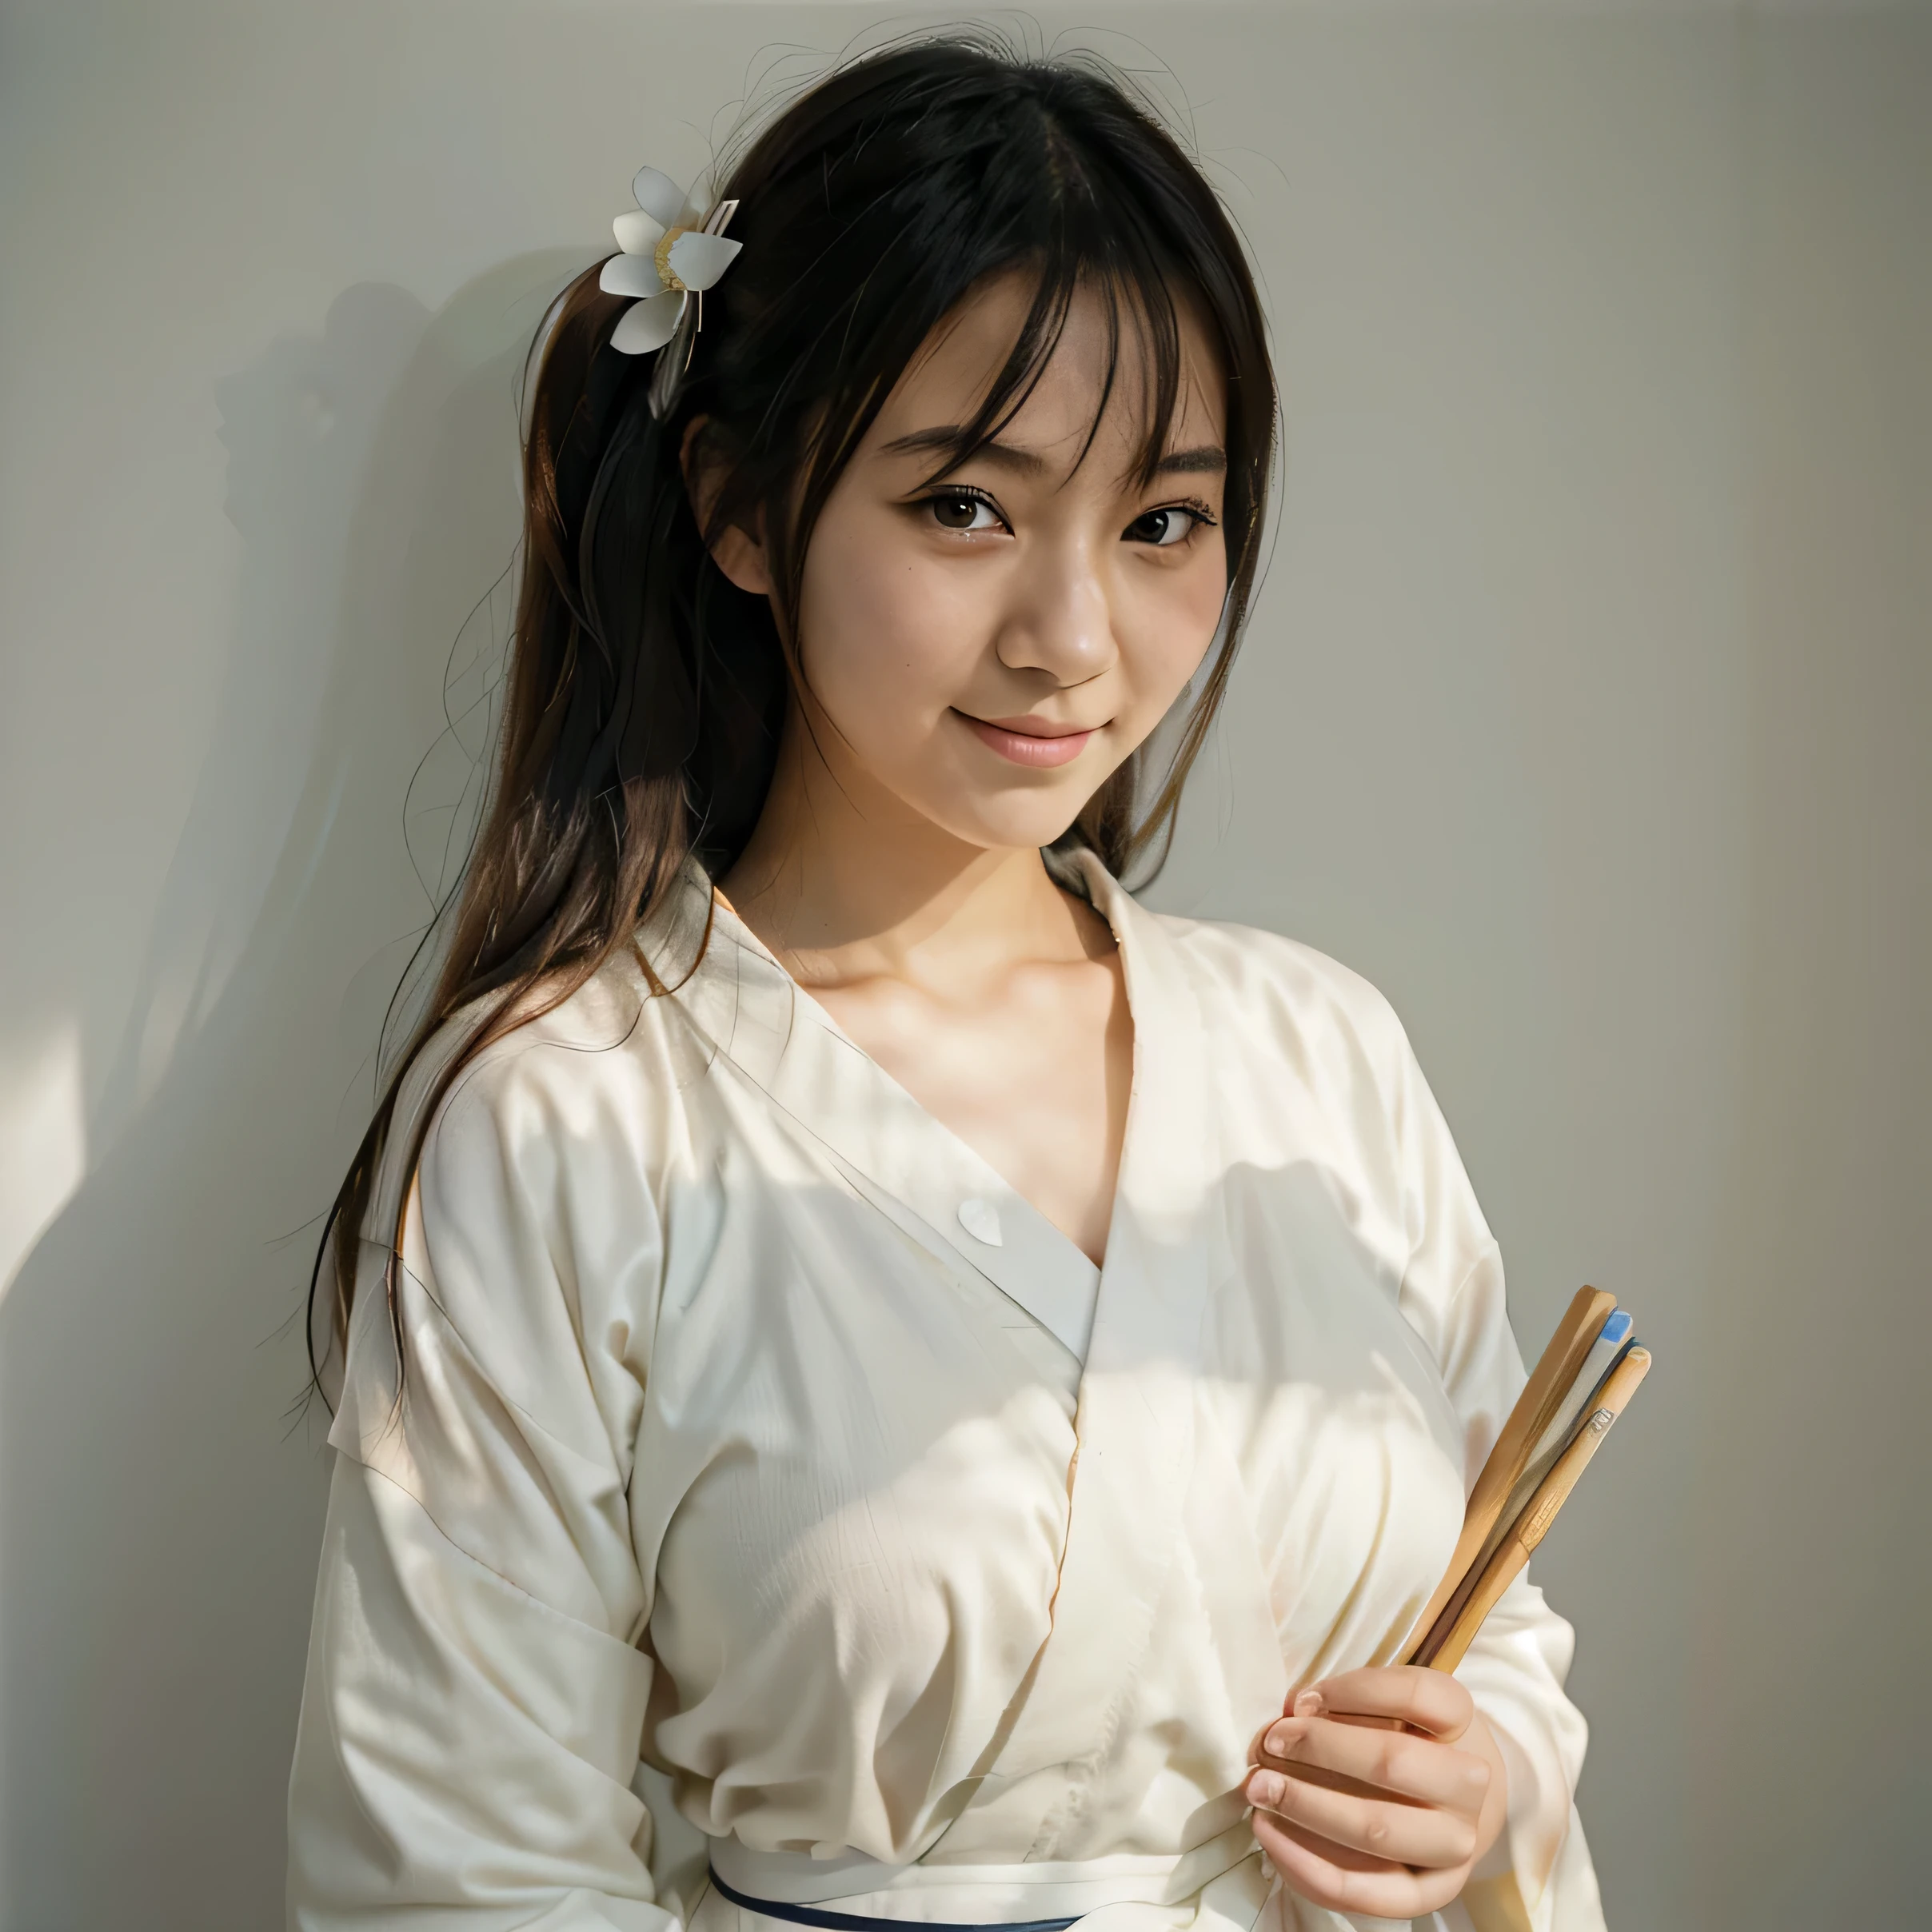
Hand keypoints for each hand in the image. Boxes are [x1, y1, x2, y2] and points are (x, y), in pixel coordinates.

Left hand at [1243, 1666, 1507, 1920]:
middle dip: (1320, 1750)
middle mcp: (1470, 1786)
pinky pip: (1365, 1892)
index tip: (1303, 1698)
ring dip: (1308, 1808)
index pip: (1417, 1694)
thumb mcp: (1394, 1705)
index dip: (1354, 1690)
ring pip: (1378, 1831)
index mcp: (1463, 1723)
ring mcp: (1456, 1845)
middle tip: (1270, 1742)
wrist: (1459, 1805)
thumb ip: (1350, 1701)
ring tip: (1260, 1789)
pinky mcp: (1431, 1893)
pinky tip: (1271, 1835)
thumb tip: (1297, 1709)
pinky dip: (1309, 1867)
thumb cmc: (1410, 1740)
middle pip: (1393, 1762)